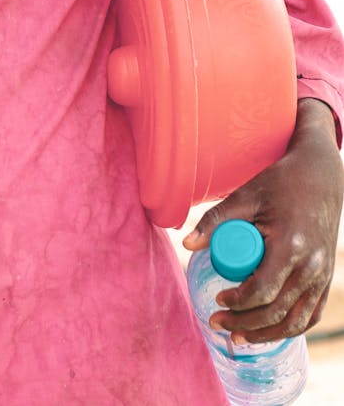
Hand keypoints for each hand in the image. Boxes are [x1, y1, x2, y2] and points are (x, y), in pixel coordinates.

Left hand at [182, 98, 342, 343]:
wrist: (320, 176)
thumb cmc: (279, 183)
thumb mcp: (245, 196)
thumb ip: (215, 220)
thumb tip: (187, 244)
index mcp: (290, 245)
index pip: (263, 290)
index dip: (238, 303)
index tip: (217, 300)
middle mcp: (311, 266)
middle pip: (278, 311)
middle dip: (245, 324)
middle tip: (217, 323)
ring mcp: (323, 275)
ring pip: (297, 321)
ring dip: (268, 335)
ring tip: (239, 338)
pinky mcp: (327, 277)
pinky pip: (311, 314)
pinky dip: (291, 328)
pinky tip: (269, 331)